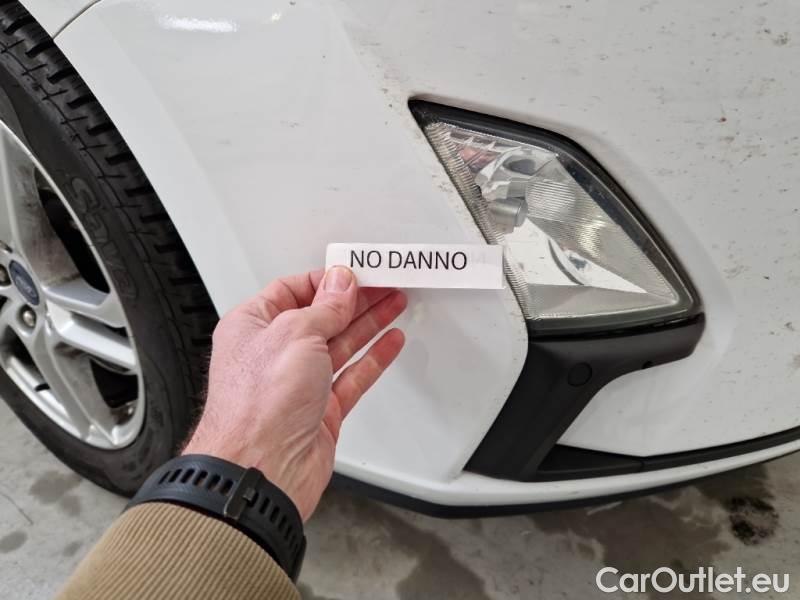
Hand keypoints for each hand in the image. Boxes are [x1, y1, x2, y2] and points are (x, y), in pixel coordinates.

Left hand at [183, 267, 405, 519]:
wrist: (261, 469)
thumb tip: (341, 284)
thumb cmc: (256, 406)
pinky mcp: (321, 410)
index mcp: (253, 326)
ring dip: (370, 323)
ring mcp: (299, 383)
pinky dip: (374, 358)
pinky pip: (353, 376)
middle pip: (322, 316)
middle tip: (385, 284)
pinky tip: (390, 342)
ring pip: (341, 344)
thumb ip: (324, 308)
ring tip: (395, 303)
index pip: (294, 290)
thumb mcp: (294, 334)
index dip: (327, 280)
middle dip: (355, 299)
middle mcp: (274, 354)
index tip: (356, 272)